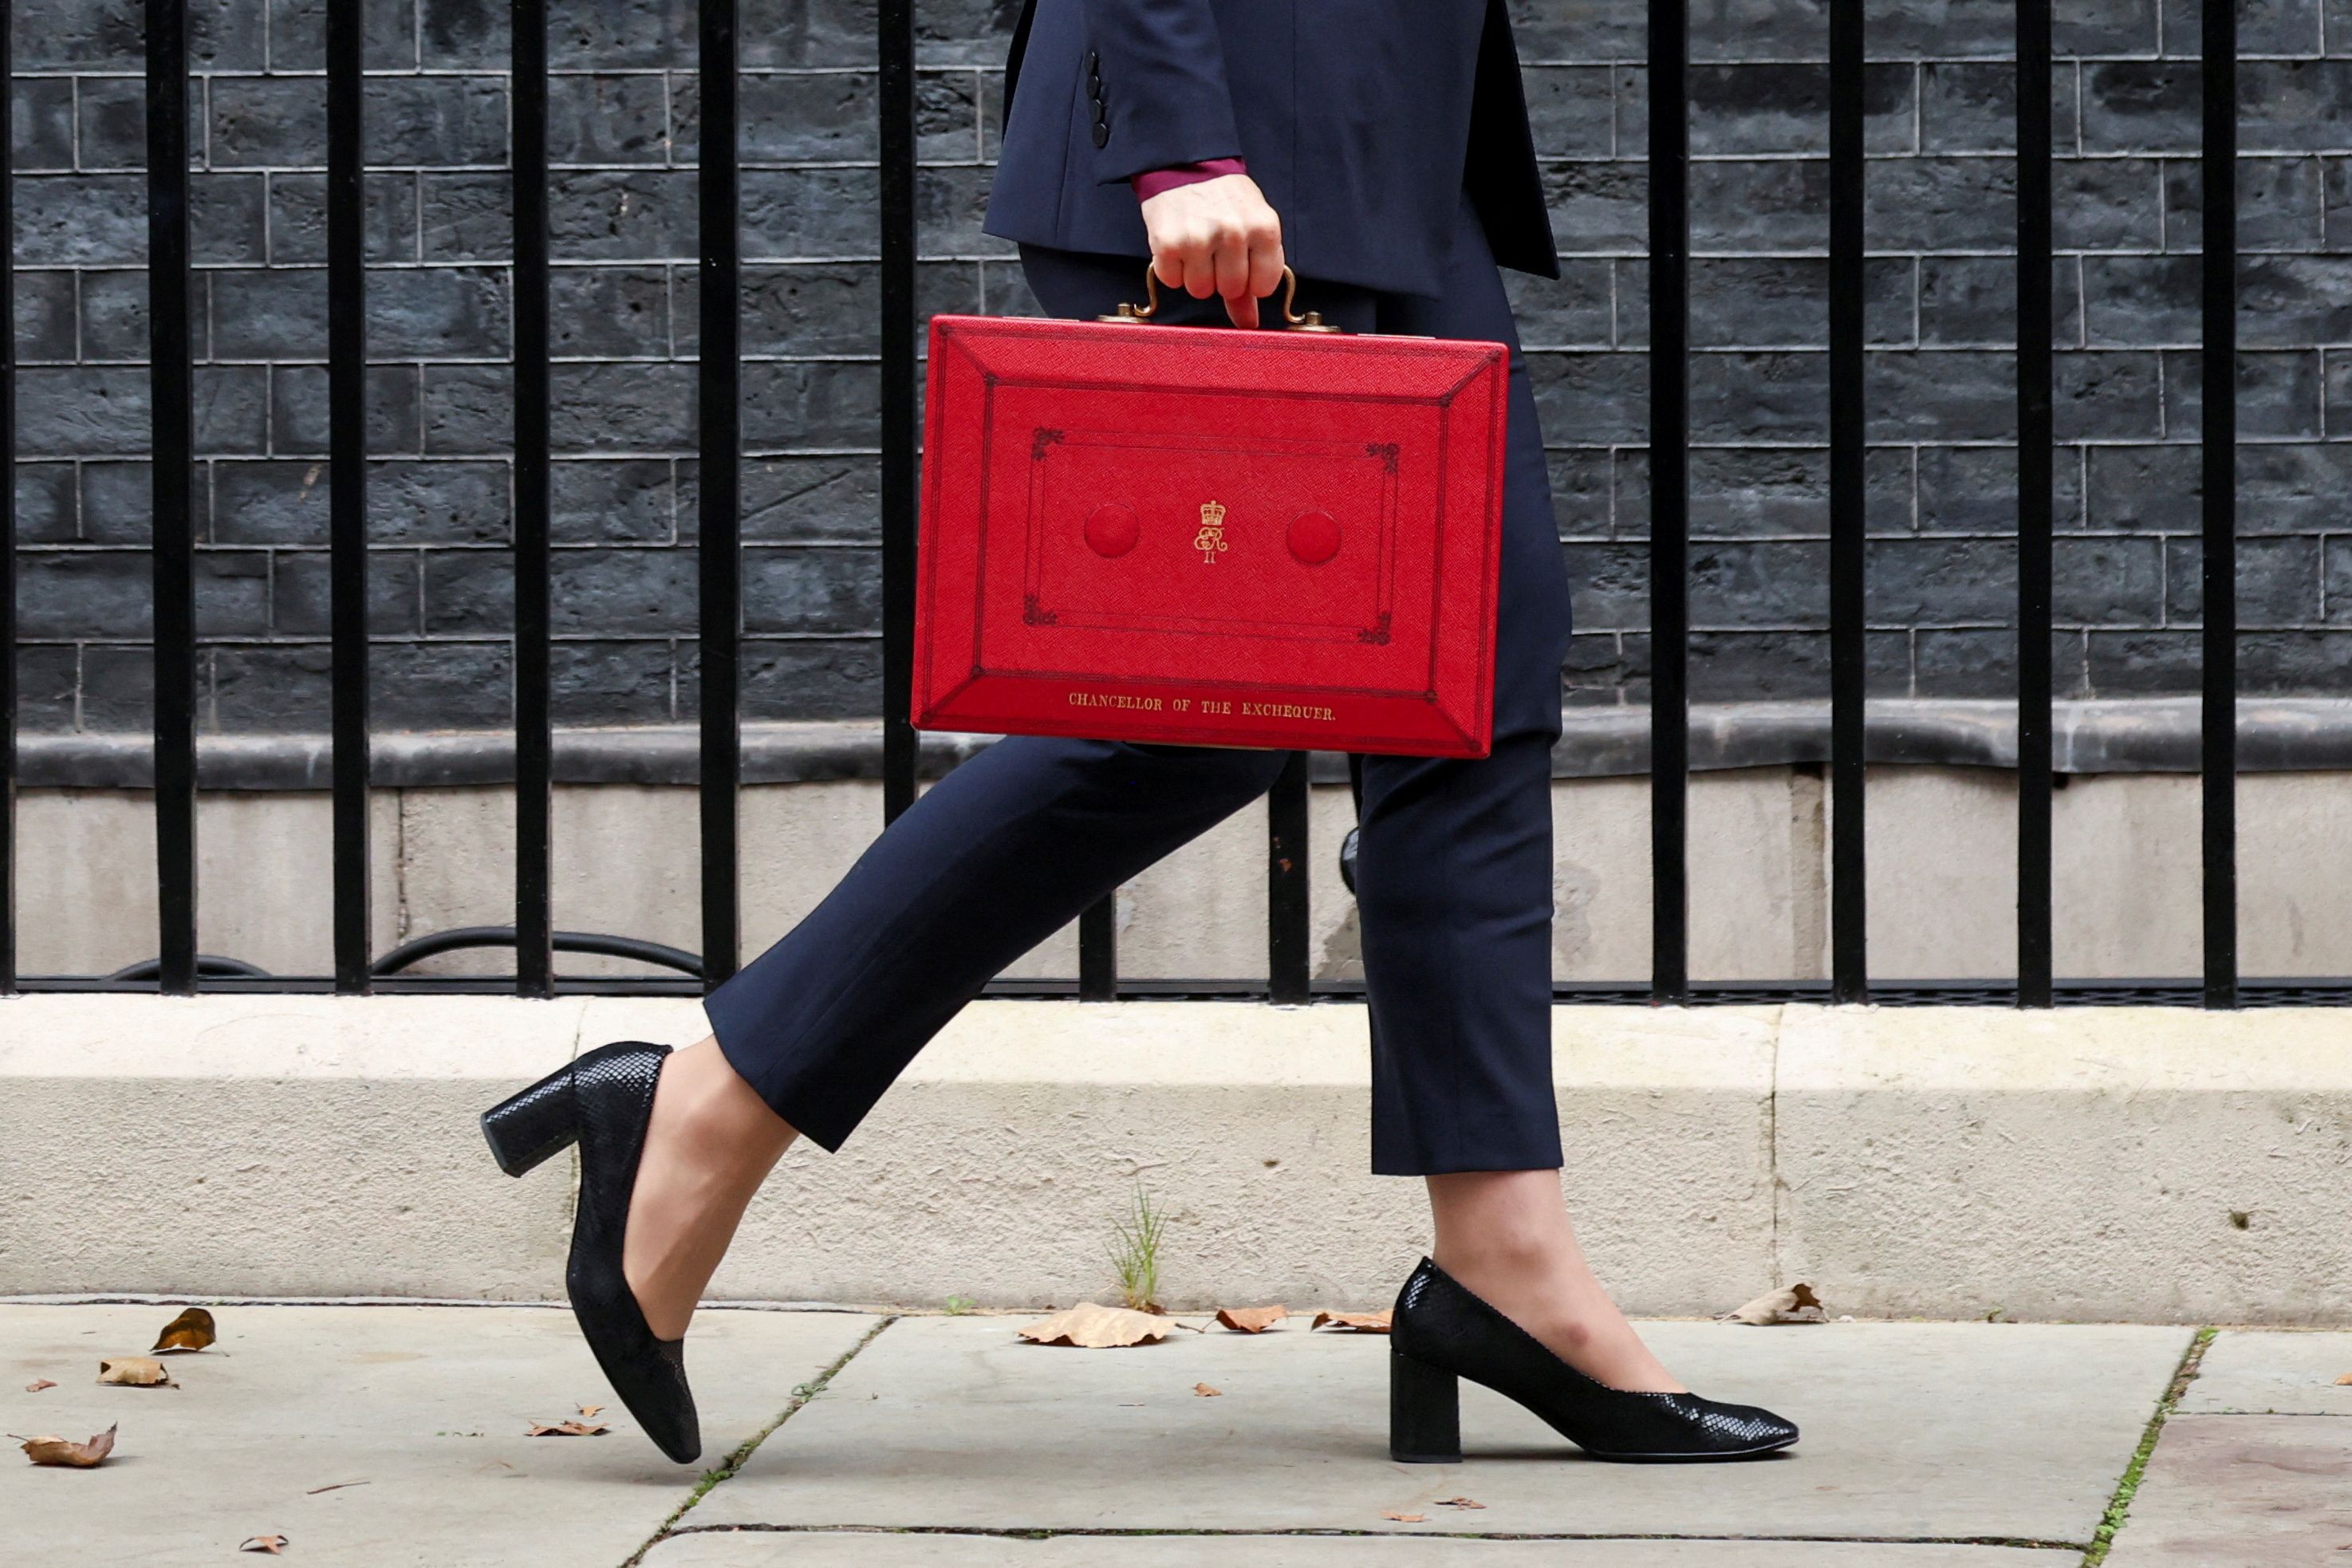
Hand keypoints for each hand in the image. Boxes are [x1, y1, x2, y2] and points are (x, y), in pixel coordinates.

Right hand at [1139, 174, 1284, 328]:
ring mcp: (1199, 239)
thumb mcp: (1252, 227)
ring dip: (1194, 274)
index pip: (1264, 286)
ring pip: (1199, 290)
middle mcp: (1233, 233)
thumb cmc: (1224, 199)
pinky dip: (1171, 268)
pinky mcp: (1168, 244)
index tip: (1242, 261)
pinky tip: (1177, 243)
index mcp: (1263, 228)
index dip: (1251, 279)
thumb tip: (1249, 323)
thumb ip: (1255, 276)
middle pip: (1229, 290)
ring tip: (1195, 244)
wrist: (1186, 165)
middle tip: (1214, 248)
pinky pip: (1171, 281)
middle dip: (1220, 276)